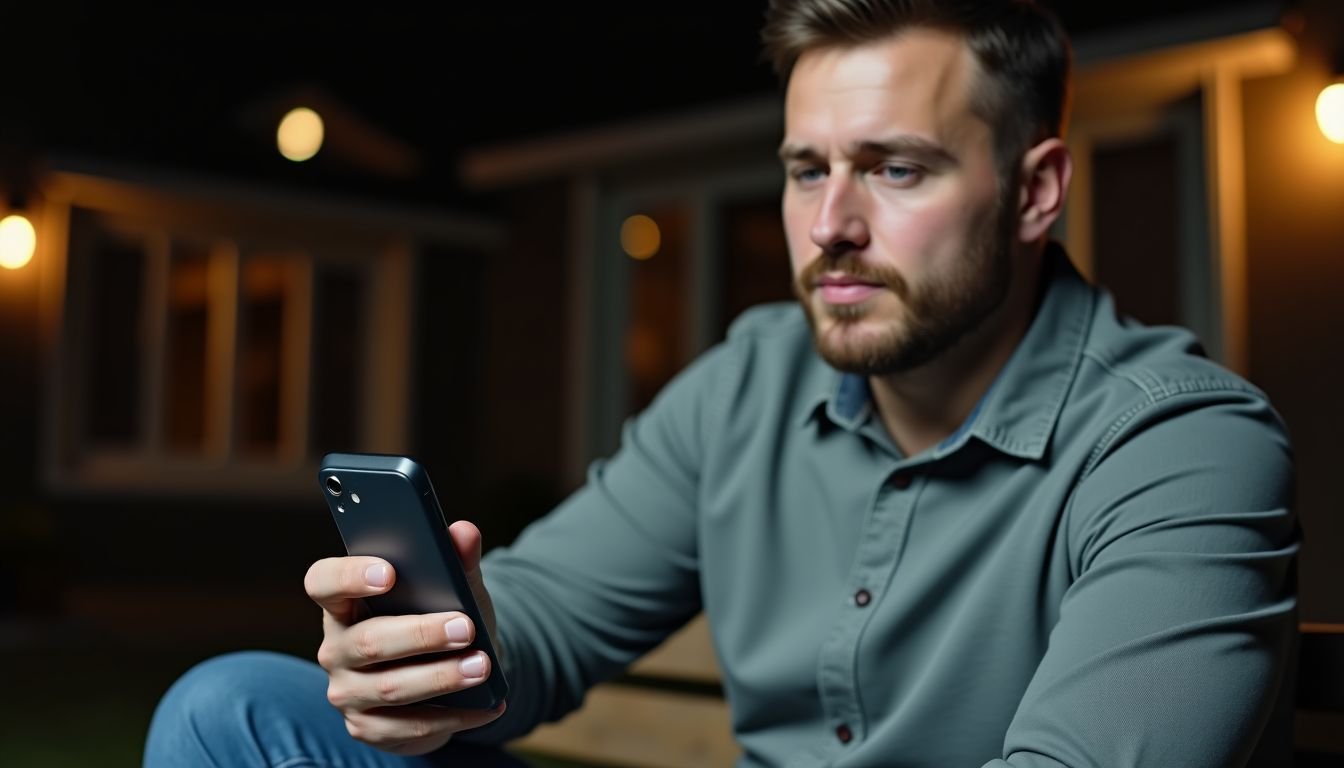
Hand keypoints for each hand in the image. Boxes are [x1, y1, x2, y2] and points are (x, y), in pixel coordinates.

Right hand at [304, 521, 505, 754]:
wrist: (448, 672)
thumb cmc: (441, 617)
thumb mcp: (452, 587)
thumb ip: (456, 559)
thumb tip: (465, 532)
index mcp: (345, 601)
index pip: (323, 581)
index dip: (349, 575)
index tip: (390, 572)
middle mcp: (336, 647)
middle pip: (367, 641)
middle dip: (421, 634)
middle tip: (465, 627)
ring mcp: (348, 691)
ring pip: (390, 687)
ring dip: (441, 677)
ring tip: (482, 666)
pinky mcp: (368, 727)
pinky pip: (409, 726)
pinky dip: (454, 716)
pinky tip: (488, 706)